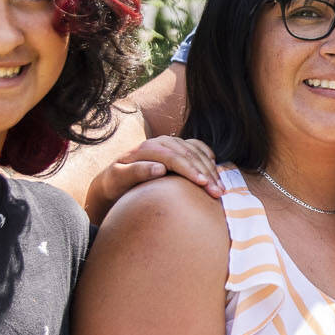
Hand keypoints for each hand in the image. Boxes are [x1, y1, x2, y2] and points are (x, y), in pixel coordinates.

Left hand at [90, 136, 220, 208]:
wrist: (113, 180)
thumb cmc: (115, 183)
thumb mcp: (118, 178)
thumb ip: (136, 172)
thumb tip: (160, 168)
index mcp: (147, 148)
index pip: (174, 157)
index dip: (190, 170)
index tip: (203, 184)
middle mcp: (160, 142)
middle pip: (189, 155)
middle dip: (206, 173)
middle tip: (218, 192)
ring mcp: (170, 143)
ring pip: (196, 152)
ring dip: (211, 169)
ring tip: (221, 188)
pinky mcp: (176, 148)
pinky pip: (197, 148)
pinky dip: (208, 156)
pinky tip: (215, 169)